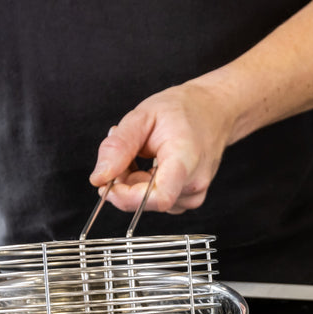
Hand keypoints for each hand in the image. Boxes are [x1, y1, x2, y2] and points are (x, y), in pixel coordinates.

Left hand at [88, 79, 237, 214]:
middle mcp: (194, 184)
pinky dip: (145, 184)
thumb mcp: (142, 117)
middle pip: (146, 201)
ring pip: (148, 202)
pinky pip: (157, 200)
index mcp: (185, 161)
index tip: (107, 183)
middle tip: (123, 150)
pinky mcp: (190, 199)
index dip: (126, 197)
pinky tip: (151, 162)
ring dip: (133, 181)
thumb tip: (99, 178)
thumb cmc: (183, 111)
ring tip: (141, 151)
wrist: (213, 111)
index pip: (158, 198)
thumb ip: (118, 147)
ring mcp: (194, 194)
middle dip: (124, 181)